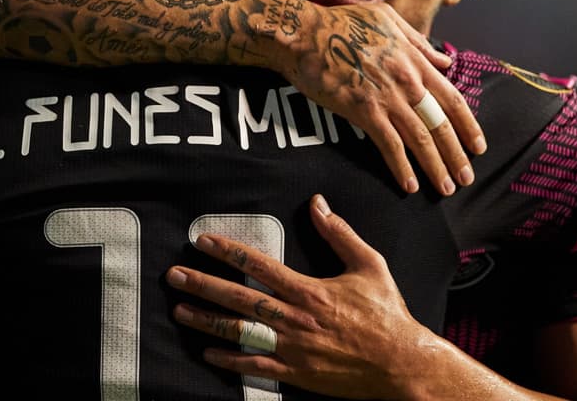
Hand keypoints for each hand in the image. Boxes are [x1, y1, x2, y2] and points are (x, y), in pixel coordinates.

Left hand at [166, 195, 441, 399]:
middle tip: (175, 275)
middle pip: (239, 297)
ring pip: (239, 331)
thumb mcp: (368, 265)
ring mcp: (293, 348)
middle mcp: (295, 318)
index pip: (259, 265)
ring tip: (180, 311)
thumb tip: (319, 204)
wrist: (401, 363)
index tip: (203, 241)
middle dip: (203, 284)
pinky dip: (229, 359)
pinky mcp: (296, 373)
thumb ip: (340, 234)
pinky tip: (208, 352)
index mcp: (309, 290)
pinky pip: (255, 366)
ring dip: (206, 320)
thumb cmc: (387, 314)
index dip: (228, 251)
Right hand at [268, 0, 484, 194]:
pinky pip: (390, 145)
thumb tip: (446, 61)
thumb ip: (419, 42)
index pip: (452, 98)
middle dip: (457, 155)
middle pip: (441, 123)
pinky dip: (402, 167)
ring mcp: (386, 96)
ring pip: (420, 139)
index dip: (468, 125)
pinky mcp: (363, 110)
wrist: (303, 33)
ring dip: (436, 167)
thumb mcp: (387, 19)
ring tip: (446, 188)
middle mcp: (407, 80)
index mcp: (414, 59)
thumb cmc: (340, 23)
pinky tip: (409, 185)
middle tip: (467, 178)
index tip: (478, 146)